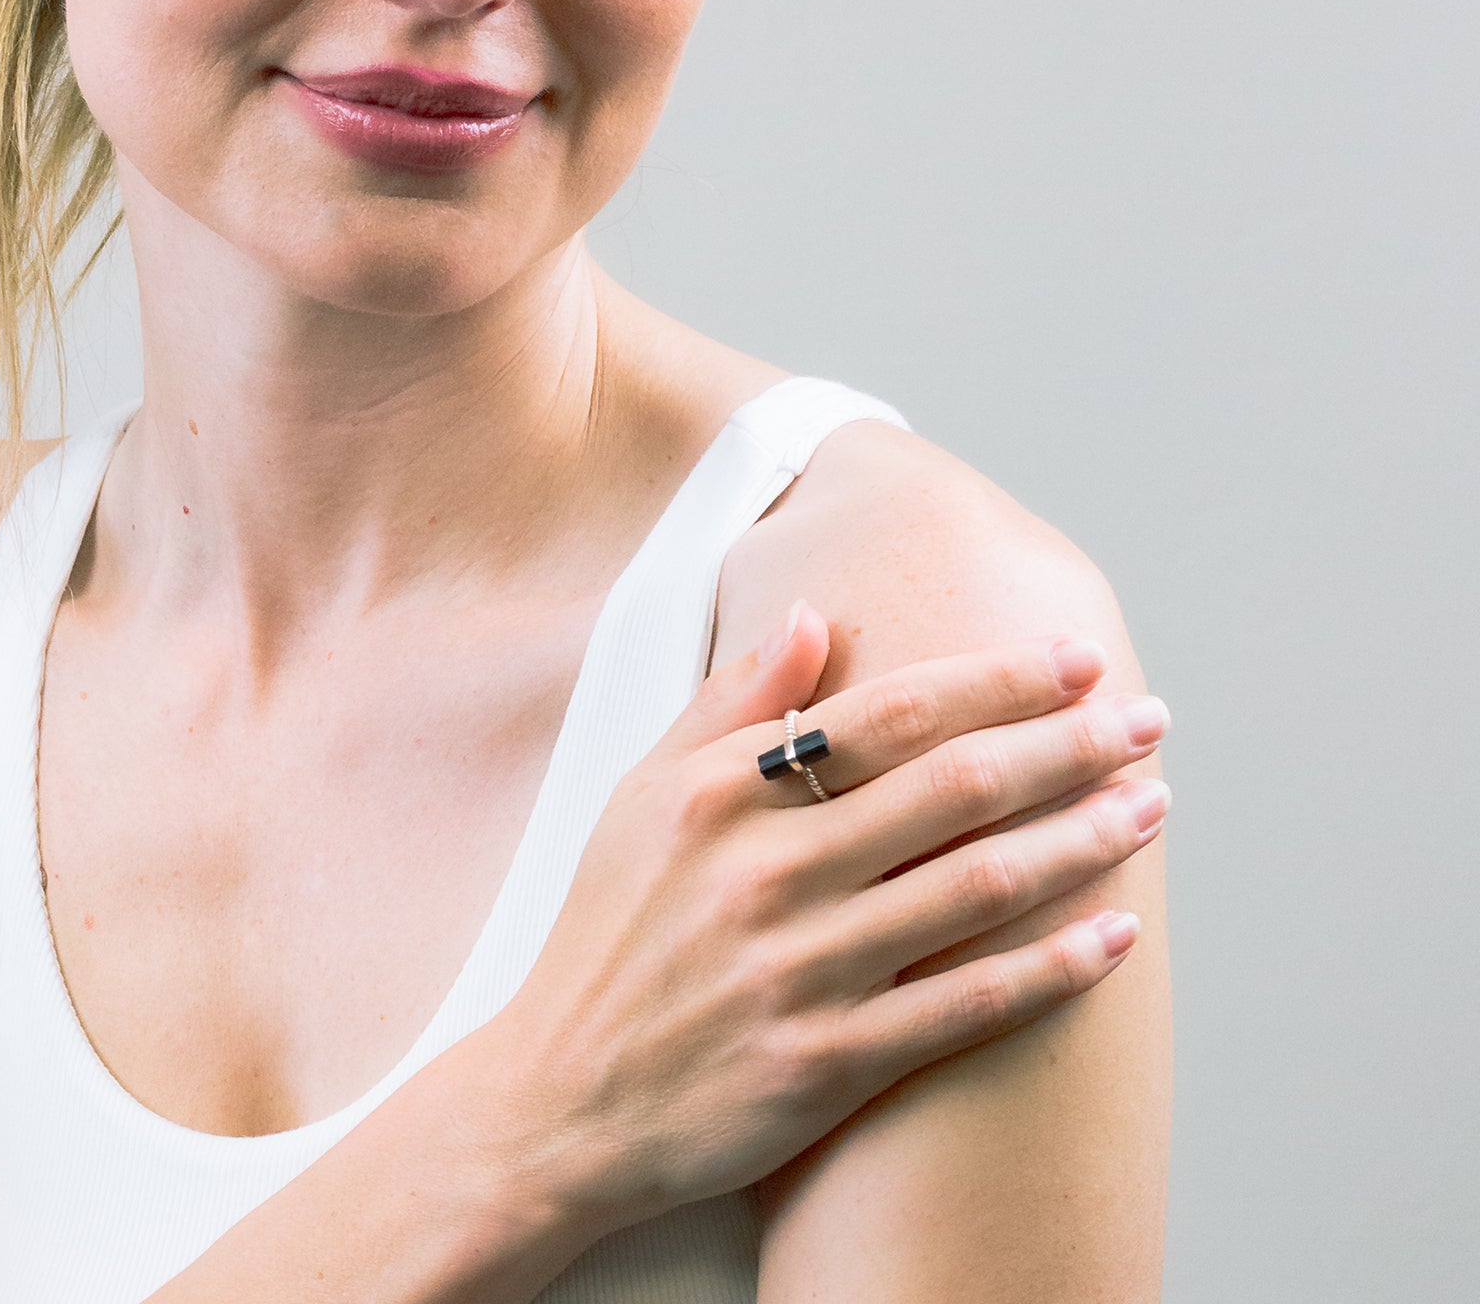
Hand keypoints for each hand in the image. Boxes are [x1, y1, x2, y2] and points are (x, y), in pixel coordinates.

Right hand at [477, 607, 1167, 1230]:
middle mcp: (766, 875)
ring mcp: (801, 973)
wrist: (561, 1098)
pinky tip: (1114, 937)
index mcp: (720, 797)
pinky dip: (1051, 970)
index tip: (1073, 661)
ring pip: (978, 890)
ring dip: (1081, 841)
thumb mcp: (639, 794)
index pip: (888, 714)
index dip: (995, 682)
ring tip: (1151, 807)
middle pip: (954, 791)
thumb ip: (729, 704)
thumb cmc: (606, 932)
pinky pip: (965, 1008)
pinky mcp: (827, 1064)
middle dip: (1068, 746)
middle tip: (1150, 721)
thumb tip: (811, 615)